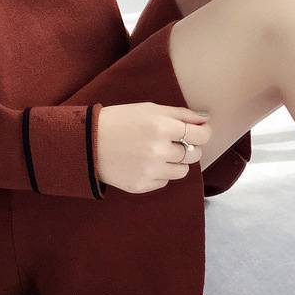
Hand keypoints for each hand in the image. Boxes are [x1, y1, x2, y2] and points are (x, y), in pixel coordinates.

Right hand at [95, 102, 212, 193]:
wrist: (88, 142)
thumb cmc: (120, 121)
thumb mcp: (150, 109)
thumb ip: (181, 114)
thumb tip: (206, 119)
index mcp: (162, 127)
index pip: (201, 135)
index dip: (203, 133)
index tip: (199, 132)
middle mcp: (159, 151)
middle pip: (194, 154)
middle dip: (189, 147)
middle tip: (175, 141)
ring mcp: (151, 170)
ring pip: (182, 171)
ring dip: (176, 162)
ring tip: (158, 152)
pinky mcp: (142, 185)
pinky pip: (164, 181)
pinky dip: (160, 173)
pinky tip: (144, 162)